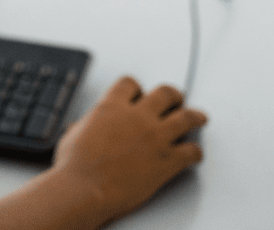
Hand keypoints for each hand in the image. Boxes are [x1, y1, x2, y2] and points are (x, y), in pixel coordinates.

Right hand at [52, 76, 206, 225]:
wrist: (84, 188)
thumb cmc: (75, 165)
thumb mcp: (74, 133)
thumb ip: (87, 125)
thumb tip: (84, 127)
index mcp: (112, 106)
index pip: (131, 84)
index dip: (137, 89)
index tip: (140, 94)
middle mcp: (137, 116)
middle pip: (165, 93)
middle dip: (173, 96)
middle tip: (176, 99)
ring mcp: (155, 137)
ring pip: (187, 117)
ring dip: (195, 117)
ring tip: (199, 117)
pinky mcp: (168, 160)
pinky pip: (192, 151)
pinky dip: (195, 152)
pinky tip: (194, 154)